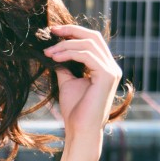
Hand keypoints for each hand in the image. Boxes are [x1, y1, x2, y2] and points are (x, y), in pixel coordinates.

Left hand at [43, 24, 121, 141]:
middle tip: (51, 31)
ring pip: (88, 44)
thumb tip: (54, 50)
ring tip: (48, 52)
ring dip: (65, 45)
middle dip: (71, 31)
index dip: (73, 32)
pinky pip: (87, 55)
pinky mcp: (107, 76)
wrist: (79, 129)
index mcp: (104, 67)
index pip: (92, 40)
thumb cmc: (74, 110)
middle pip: (93, 36)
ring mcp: (111, 71)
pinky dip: (69, 53)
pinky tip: (55, 58)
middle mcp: (111, 67)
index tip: (53, 32)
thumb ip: (65, 65)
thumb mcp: (67, 81)